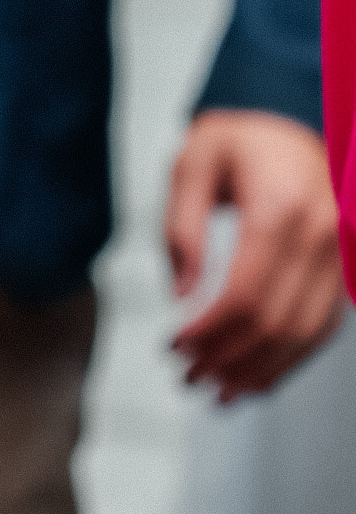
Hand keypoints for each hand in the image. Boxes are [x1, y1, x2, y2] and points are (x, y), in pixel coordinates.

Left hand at [165, 108, 346, 400]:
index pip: (246, 292)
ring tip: (214, 390)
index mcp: (280, 204)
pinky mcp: (343, 273)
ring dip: (258, 372)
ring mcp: (340, 257)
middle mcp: (322, 235)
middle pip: (275, 323)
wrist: (291, 123)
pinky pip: (321, 331)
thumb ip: (182, 228)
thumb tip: (181, 298)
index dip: (208, 331)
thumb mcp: (193, 162)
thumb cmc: (239, 140)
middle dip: (227, 359)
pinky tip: (253, 379)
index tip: (174, 346)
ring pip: (303, 337)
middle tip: (186, 375)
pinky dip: (287, 362)